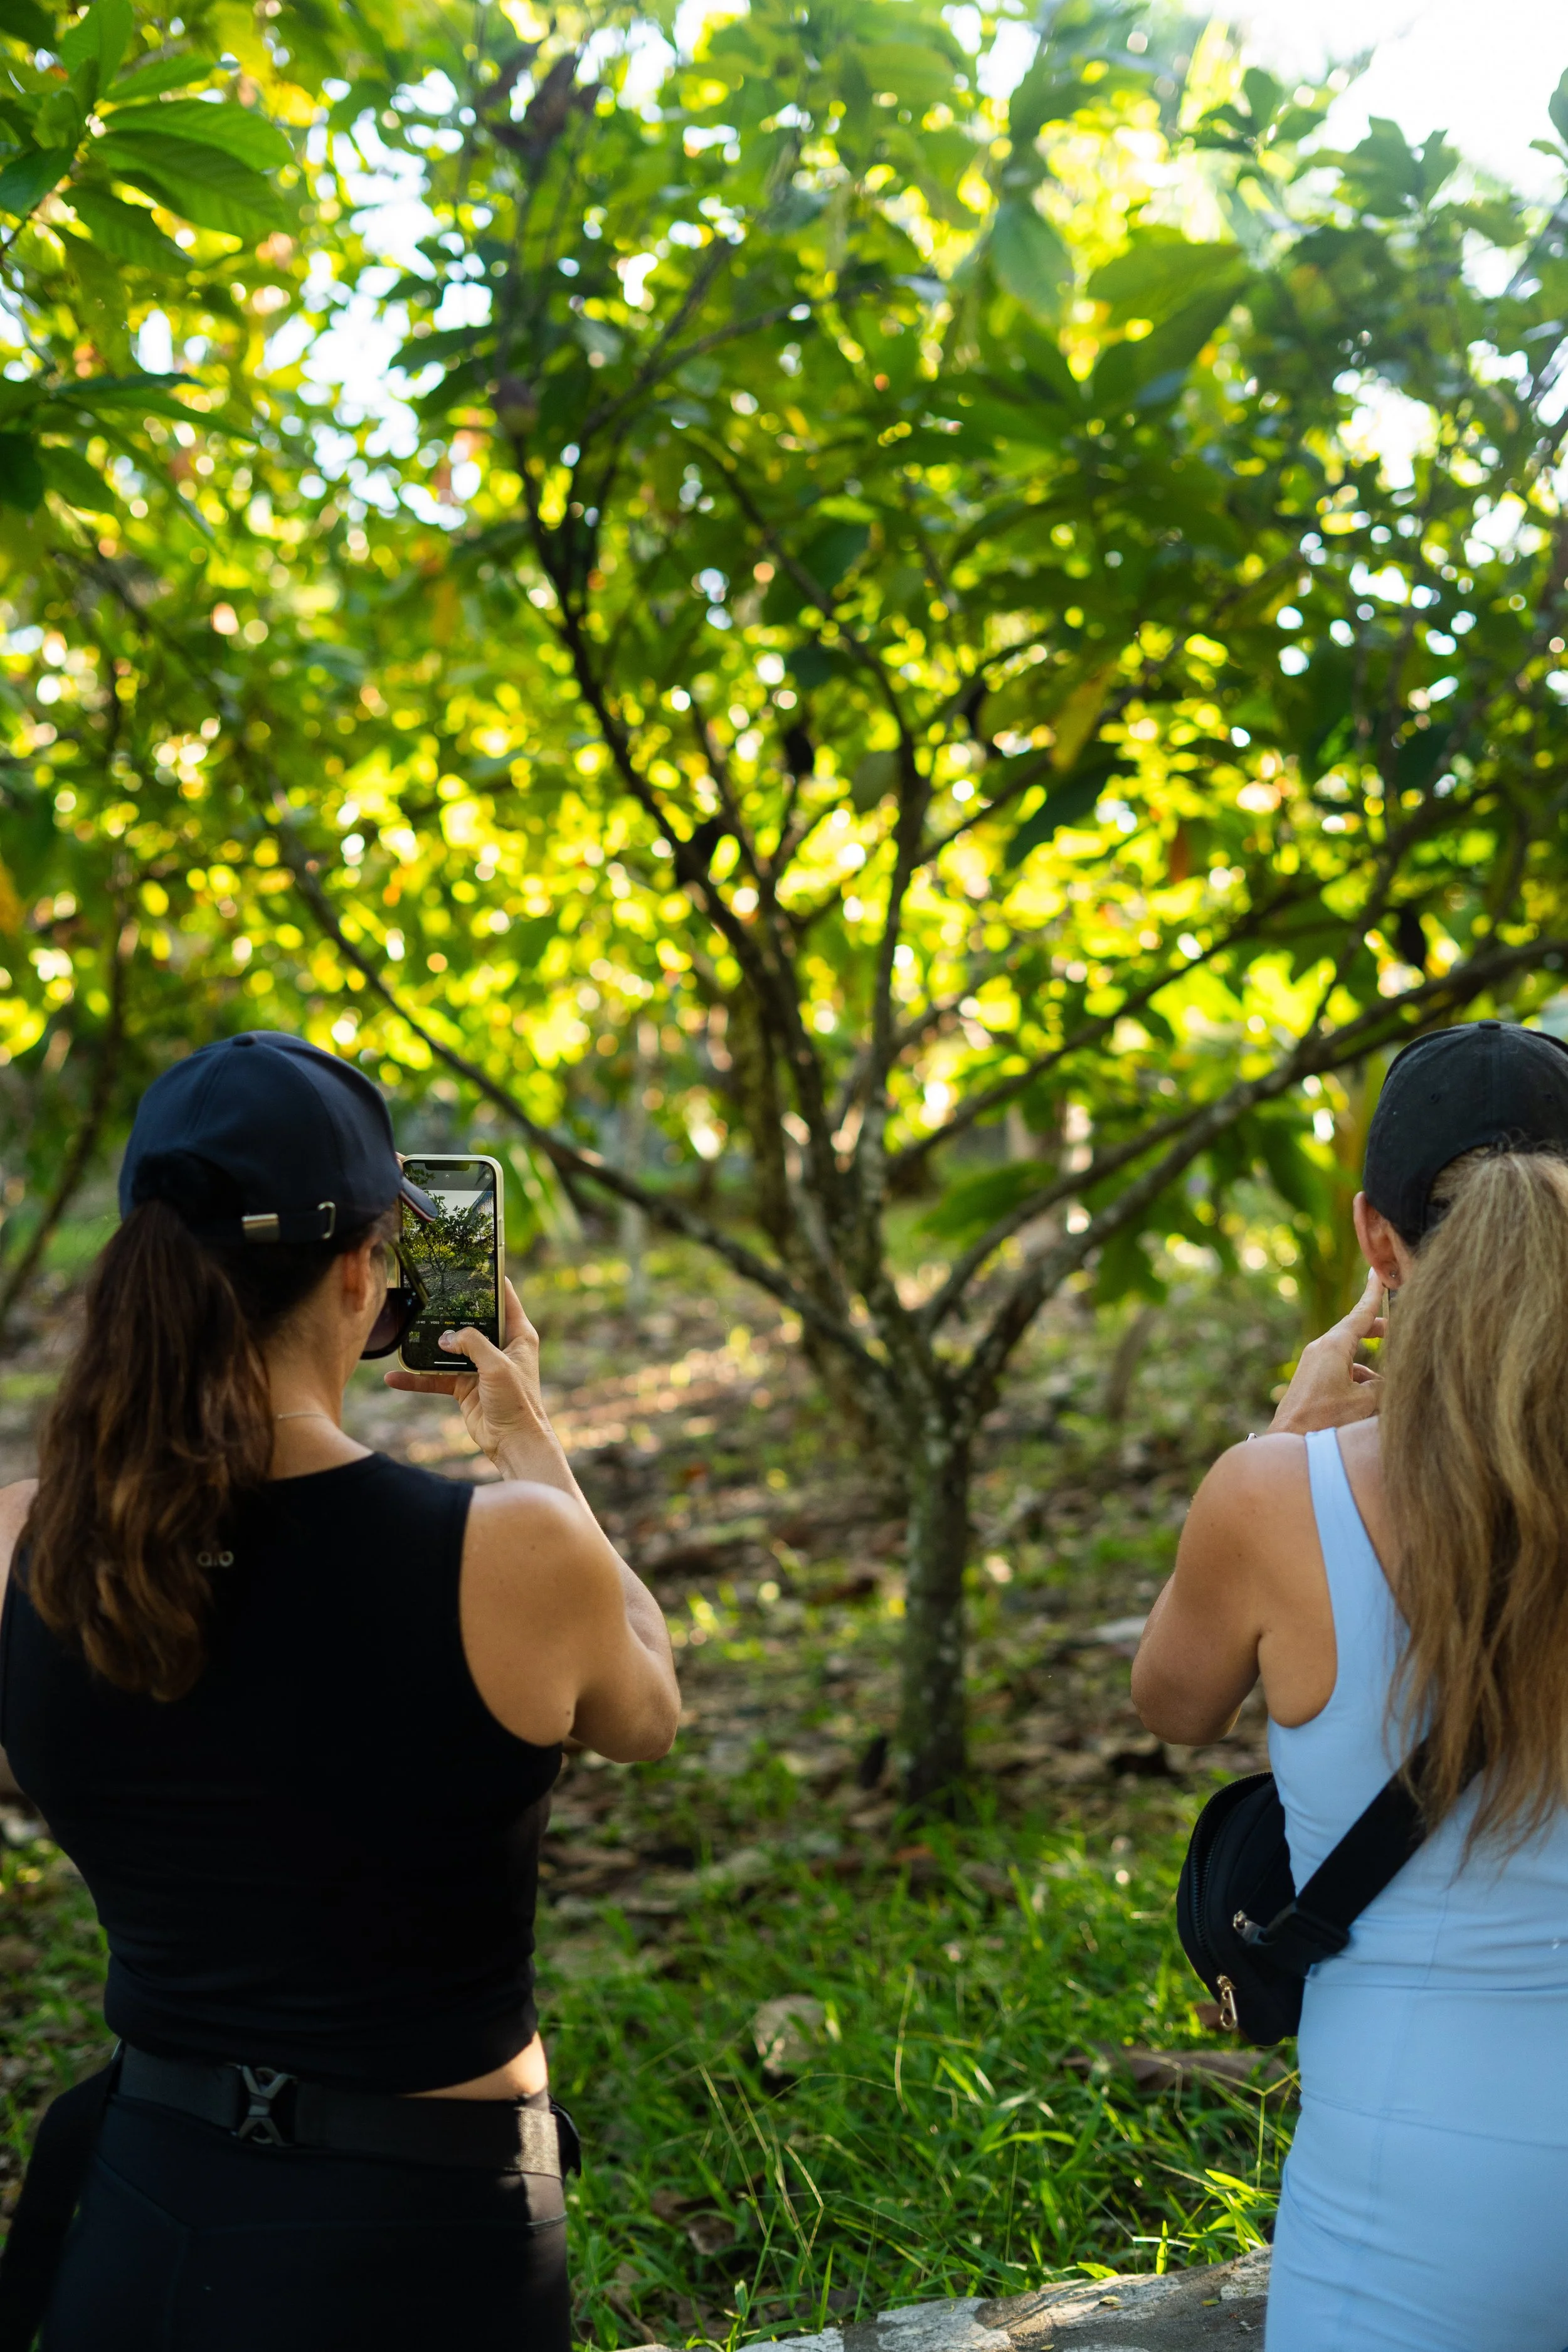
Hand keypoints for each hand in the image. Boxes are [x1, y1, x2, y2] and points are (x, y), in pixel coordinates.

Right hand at [384, 1279, 570, 1488]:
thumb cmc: (517, 1402)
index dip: (489, 1280)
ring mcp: (480, 1366)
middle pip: (471, 1320)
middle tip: (426, 1293)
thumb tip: (445, 1337)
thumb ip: (472, 1343)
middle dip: (449, 1310)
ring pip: (448, 1348)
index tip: (469, 1263)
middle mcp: (499, 1346)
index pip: (504, 1298)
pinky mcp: (464, 1385)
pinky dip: (416, 1378)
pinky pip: (435, 1377)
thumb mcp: (497, 1365)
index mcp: (518, 1334)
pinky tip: (394, 1378)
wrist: (513, 1442)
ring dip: (427, 1345)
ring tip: (404, 1331)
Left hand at [1268, 1268, 1385, 1434]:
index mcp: (1332, 1347)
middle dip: (1378, 1331)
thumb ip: (1386, 1385)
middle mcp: (1320, 1351)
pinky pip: (1341, 1372)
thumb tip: (1396, 1379)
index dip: (1373, 1294)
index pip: (1359, 1314)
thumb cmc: (1324, 1422)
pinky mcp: (1311, 1383)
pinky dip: (1358, 1379)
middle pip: (1354, 1332)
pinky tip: (1371, 1401)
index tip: (1377, 1273)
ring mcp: (1313, 1366)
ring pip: (1349, 1356)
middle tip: (1397, 1331)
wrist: (1288, 1444)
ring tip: (1391, 1383)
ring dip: (1371, 1365)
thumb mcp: (1364, 1403)